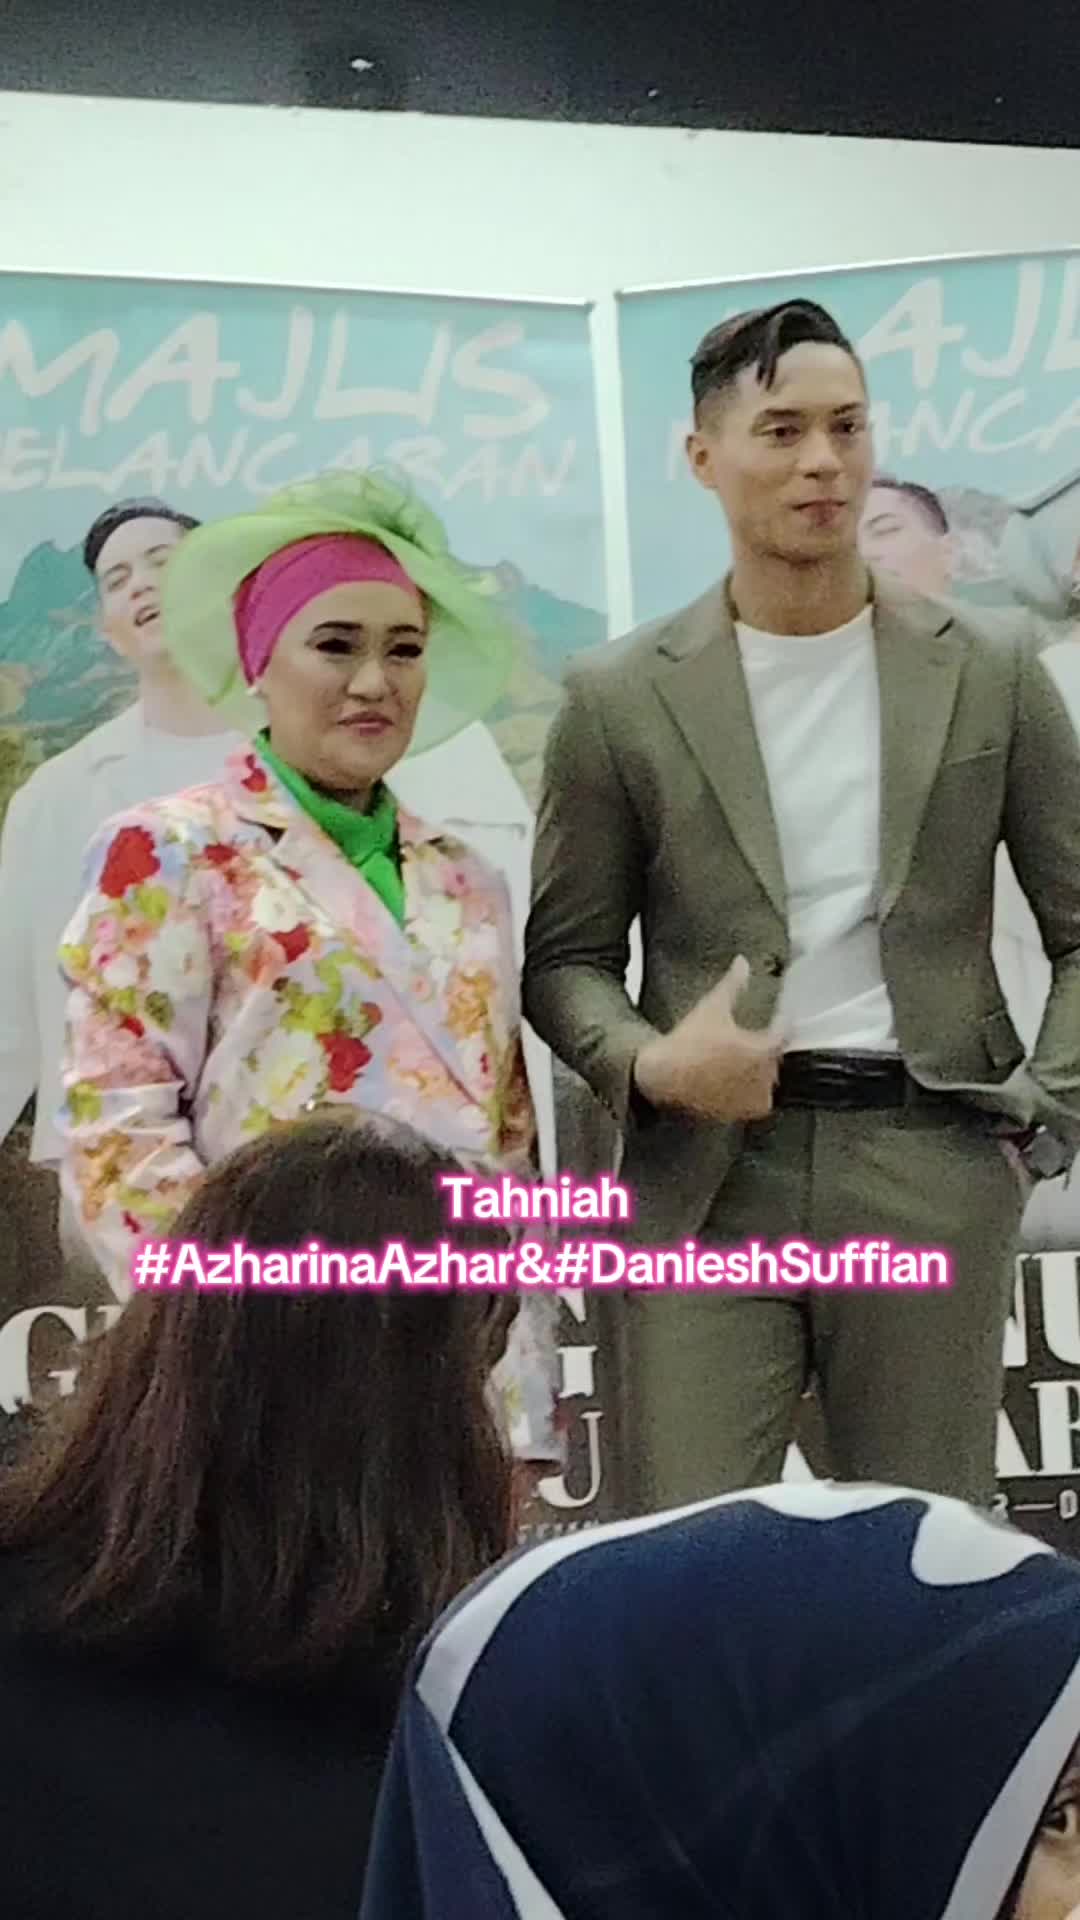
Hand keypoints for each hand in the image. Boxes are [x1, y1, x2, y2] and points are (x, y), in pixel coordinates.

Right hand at [632, 956, 783, 1122]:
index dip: (781, 1024)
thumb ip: (733, 984)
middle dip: (766, 1049)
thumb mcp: (712, 1007)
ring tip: (740, 1062)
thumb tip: (743, 960)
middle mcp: (763, 1077)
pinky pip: (756, 1102)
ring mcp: (752, 1097)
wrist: (664, 1076)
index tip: (777, 1019)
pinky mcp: (740, 1113)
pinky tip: (734, 1082)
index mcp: (763, 1050)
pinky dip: (750, 1092)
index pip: (784, 1034)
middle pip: (776, 1059)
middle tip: (750, 1040)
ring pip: (767, 1081)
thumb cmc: (689, 1041)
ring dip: (760, 1072)